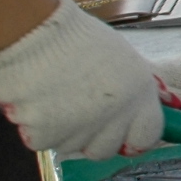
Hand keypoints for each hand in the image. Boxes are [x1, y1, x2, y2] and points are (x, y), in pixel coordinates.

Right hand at [0, 0, 165, 157]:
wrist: (34, 31)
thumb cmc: (77, 38)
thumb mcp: (121, 59)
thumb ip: (132, 90)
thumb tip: (147, 109)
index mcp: (138, 96)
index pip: (147, 136)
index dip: (132, 135)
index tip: (122, 131)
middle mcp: (114, 118)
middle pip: (105, 149)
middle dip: (92, 135)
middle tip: (77, 108)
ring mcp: (79, 131)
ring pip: (71, 146)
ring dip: (60, 129)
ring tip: (52, 94)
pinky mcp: (45, 136)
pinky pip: (41, 141)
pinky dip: (34, 126)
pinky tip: (34, 99)